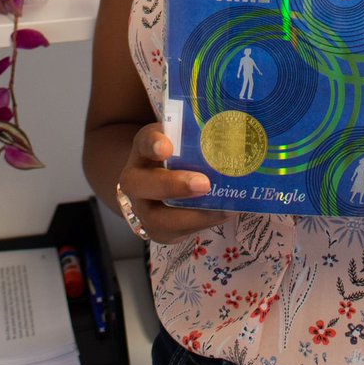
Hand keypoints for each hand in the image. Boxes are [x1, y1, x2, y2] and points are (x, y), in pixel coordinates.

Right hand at [118, 122, 228, 243]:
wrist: (162, 181)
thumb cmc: (178, 155)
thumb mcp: (182, 139)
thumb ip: (195, 135)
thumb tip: (227, 131)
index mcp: (143, 149)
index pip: (143, 142)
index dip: (153, 144)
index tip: (167, 147)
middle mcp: (135, 180)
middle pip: (139, 185)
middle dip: (172, 186)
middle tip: (204, 184)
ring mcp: (143, 209)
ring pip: (158, 219)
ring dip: (193, 215)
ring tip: (224, 208)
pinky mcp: (159, 231)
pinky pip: (176, 233)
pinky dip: (201, 225)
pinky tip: (224, 215)